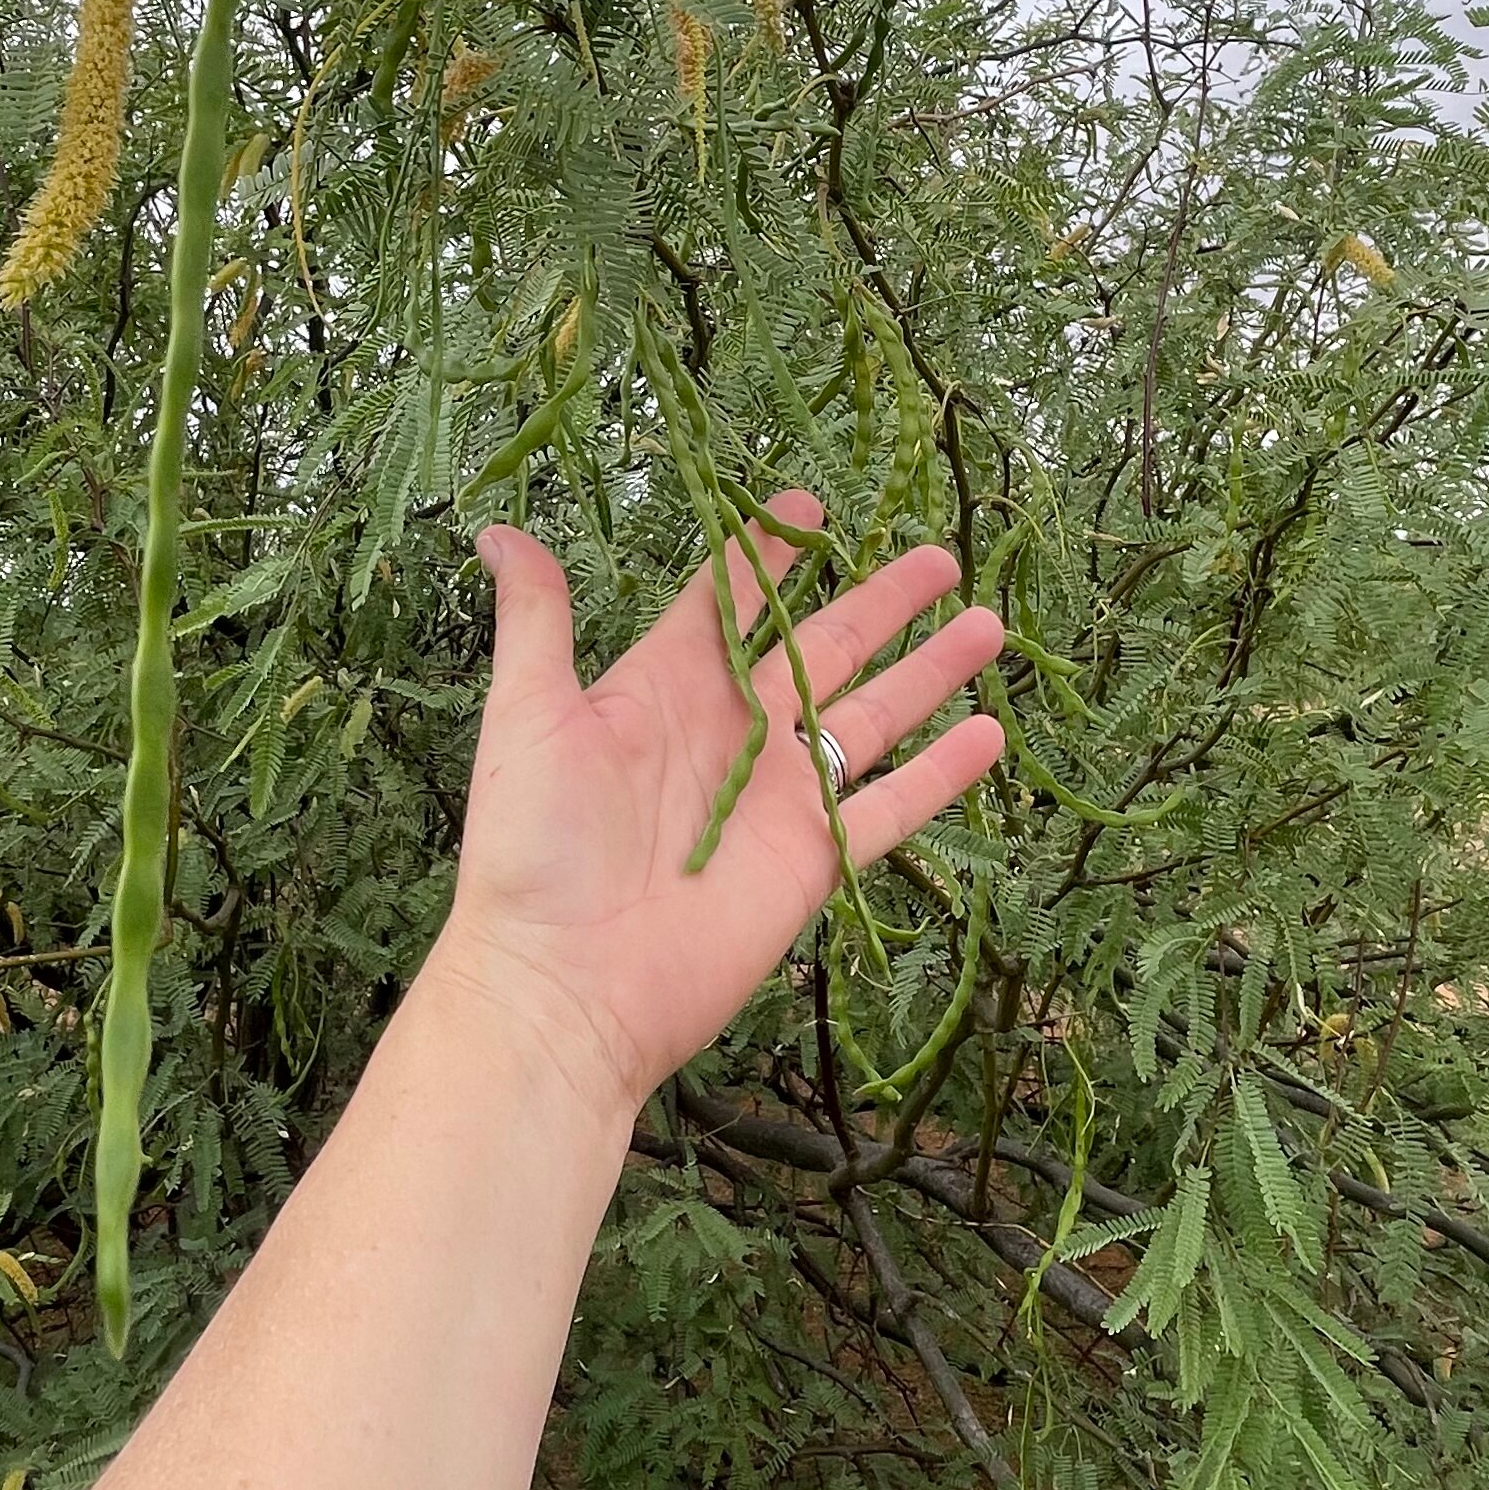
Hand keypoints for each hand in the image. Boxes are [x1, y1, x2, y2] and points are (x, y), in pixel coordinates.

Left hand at [431, 490, 1005, 1130]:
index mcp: (664, 687)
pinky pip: (891, 807)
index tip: (809, 506)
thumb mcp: (527, 717)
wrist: (566, 983)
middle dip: (881, 603)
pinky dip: (942, 774)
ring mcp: (779, 798)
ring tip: (988, 625)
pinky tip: (991, 735)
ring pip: (872, 717)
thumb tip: (496, 532)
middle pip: (824, 649)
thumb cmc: (532, 850)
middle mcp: (733, 733)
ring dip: (930, 672)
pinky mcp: (814, 859)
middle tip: (937, 558)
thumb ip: (537, 621)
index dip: (767, 555)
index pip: (729, 603)